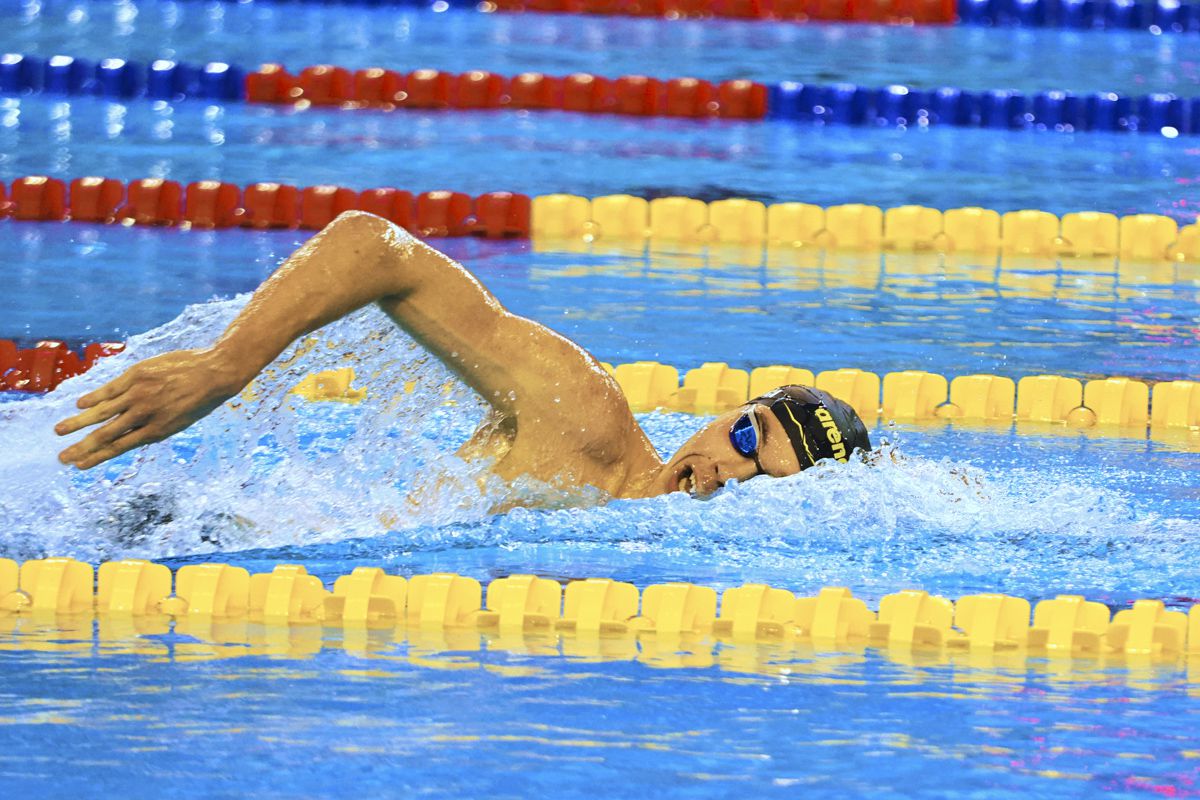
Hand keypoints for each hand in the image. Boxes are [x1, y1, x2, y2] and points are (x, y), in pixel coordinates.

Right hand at [55, 348, 239, 469]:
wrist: (215, 372)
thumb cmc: (199, 399)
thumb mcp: (178, 422)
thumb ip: (151, 428)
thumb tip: (126, 435)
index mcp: (156, 431)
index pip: (119, 447)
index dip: (96, 457)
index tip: (78, 466)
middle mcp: (145, 414)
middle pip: (105, 434)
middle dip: (81, 447)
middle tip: (61, 458)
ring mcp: (139, 394)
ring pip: (101, 411)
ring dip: (77, 422)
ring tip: (58, 431)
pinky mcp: (137, 375)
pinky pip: (110, 389)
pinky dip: (93, 397)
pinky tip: (79, 405)